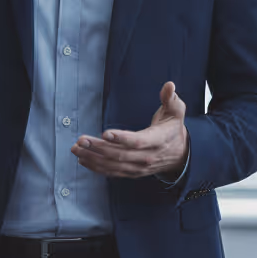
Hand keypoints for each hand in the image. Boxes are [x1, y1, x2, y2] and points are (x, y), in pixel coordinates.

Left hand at [71, 81, 189, 178]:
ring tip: (77, 149)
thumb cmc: (172, 128)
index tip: (105, 132)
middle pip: (120, 155)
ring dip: (93, 158)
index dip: (122, 138)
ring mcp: (139, 167)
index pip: (138, 141)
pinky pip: (112, 172)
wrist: (179, 154)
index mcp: (158, 140)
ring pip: (113, 165)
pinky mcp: (132, 172)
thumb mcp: (176, 111)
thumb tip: (170, 85)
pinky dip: (96, 167)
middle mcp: (147, 156)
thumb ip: (171, 98)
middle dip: (99, 148)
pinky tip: (83, 160)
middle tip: (81, 140)